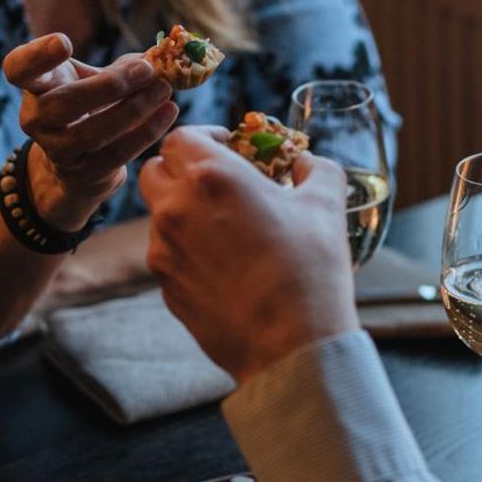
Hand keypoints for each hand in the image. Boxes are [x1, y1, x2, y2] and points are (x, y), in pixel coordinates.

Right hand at [5, 33, 176, 230]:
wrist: (80, 161)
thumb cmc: (90, 103)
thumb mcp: (95, 78)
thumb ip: (124, 65)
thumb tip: (163, 54)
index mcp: (35, 85)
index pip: (18, 69)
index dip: (36, 56)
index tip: (64, 42)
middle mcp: (35, 118)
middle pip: (64, 103)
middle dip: (110, 86)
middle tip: (148, 70)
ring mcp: (56, 149)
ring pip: (91, 133)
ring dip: (134, 109)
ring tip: (164, 89)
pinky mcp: (82, 174)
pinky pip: (116, 154)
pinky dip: (146, 132)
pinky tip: (168, 112)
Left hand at [139, 127, 356, 382]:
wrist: (290, 345)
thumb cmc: (310, 269)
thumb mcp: (325, 205)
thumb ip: (315, 169)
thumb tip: (306, 163)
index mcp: (212, 177)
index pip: (182, 136)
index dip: (205, 135)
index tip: (229, 145)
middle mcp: (177, 208)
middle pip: (155, 170)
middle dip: (182, 168)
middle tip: (218, 180)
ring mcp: (164, 251)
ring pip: (160, 214)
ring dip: (184, 210)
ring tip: (227, 226)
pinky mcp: (165, 287)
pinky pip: (168, 254)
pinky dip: (188, 249)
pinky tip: (226, 265)